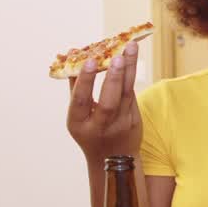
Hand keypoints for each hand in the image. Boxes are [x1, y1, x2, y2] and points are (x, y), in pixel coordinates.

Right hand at [67, 41, 141, 159]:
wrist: (113, 159)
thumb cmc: (90, 131)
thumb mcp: (77, 115)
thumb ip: (76, 87)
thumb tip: (73, 54)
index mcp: (79, 124)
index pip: (81, 101)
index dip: (84, 81)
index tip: (89, 60)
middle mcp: (100, 126)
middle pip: (109, 101)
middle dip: (113, 77)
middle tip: (117, 55)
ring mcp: (120, 125)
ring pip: (127, 94)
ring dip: (129, 69)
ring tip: (130, 47)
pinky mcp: (135, 121)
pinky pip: (133, 94)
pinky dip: (131, 76)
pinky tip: (131, 58)